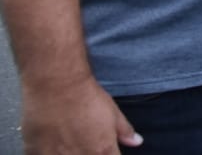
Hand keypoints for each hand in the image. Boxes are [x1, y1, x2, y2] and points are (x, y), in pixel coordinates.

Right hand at [21, 74, 142, 151]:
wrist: (56, 84)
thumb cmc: (86, 97)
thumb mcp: (113, 112)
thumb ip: (124, 131)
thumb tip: (136, 142)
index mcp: (102, 151)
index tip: (106, 151)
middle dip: (90, 153)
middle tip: (86, 144)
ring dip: (69, 154)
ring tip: (69, 143)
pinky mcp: (35, 153)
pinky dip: (48, 153)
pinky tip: (51, 144)